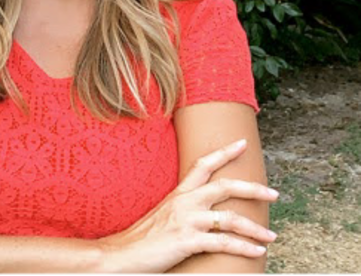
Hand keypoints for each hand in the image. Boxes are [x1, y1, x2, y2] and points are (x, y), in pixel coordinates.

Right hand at [98, 139, 278, 274]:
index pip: (203, 164)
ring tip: (271, 235)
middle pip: (224, 186)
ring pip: (229, 217)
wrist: (121, 253)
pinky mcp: (187, 241)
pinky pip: (223, 242)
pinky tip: (257, 252)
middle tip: (274, 193)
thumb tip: (201, 212)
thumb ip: (182, 209)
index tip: (242, 143)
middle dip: (252, 188)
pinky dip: (244, 248)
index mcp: (178, 193)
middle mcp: (184, 202)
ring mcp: (186, 220)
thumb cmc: (142, 237)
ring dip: (254, 227)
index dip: (224, 152)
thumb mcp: (163, 215)